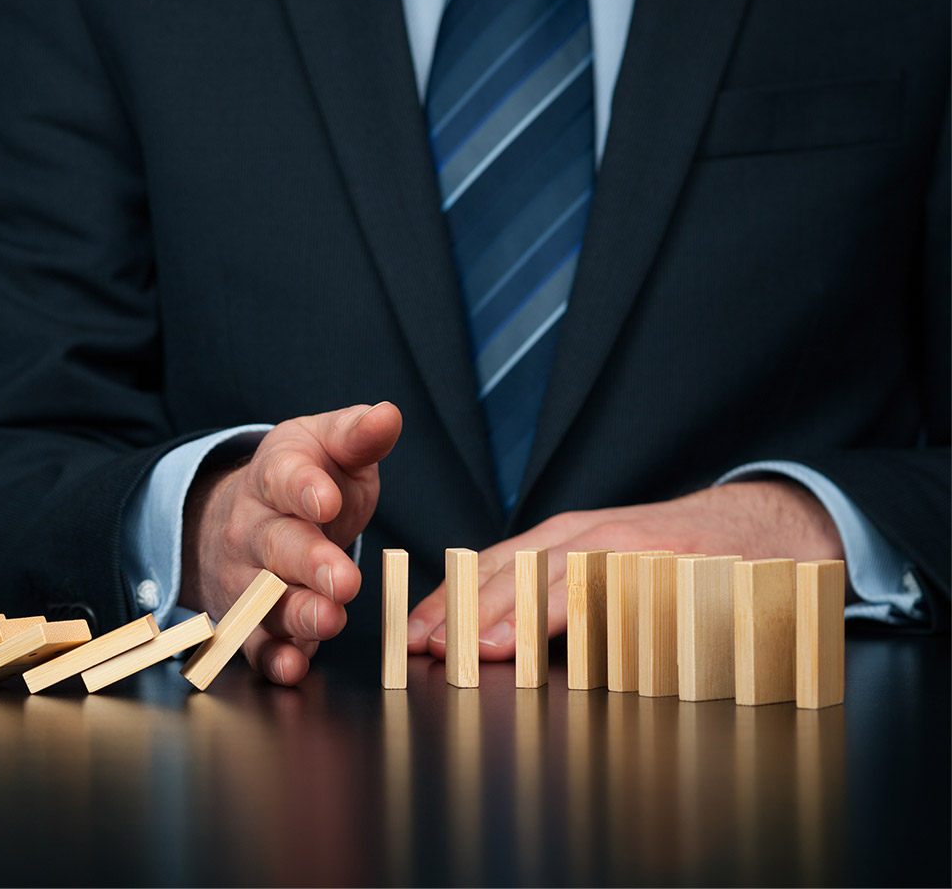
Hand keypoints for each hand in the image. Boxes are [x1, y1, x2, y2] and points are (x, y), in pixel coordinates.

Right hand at [180, 402, 402, 685]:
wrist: (247, 519)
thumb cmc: (306, 482)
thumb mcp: (328, 448)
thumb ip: (358, 436)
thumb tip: (388, 414)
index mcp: (274, 476)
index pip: (284, 479)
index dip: (304, 490)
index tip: (327, 499)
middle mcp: (253, 528)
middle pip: (276, 546)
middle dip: (308, 562)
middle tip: (343, 578)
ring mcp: (247, 578)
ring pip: (265, 599)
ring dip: (296, 613)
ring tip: (329, 619)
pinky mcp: (250, 622)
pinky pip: (254, 644)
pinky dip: (272, 659)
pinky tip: (292, 668)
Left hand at [406, 480, 844, 659]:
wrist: (763, 524)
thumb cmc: (670, 556)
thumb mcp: (600, 565)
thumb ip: (552, 595)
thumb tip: (486, 641)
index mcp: (563, 537)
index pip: (488, 569)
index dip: (446, 600)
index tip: (410, 636)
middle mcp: (588, 536)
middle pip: (512, 572)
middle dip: (464, 612)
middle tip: (430, 649)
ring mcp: (630, 547)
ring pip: (560, 579)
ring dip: (517, 615)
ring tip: (483, 648)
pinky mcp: (673, 565)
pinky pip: (625, 590)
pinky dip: (591, 615)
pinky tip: (568, 640)